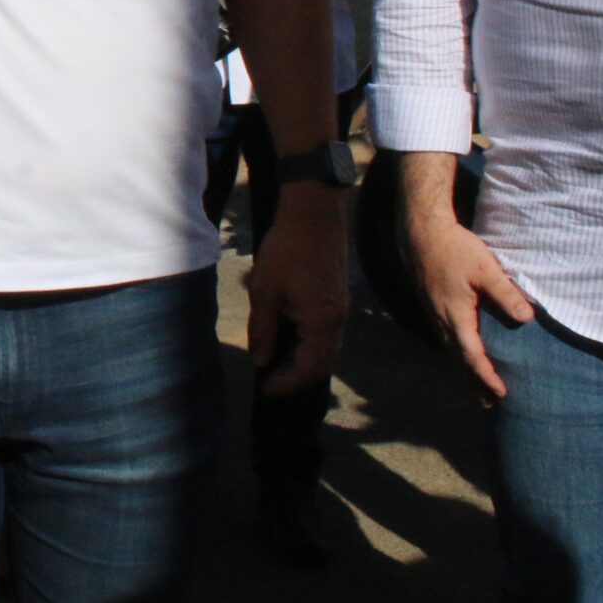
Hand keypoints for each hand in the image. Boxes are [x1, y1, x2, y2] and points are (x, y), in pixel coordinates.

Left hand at [248, 184, 348, 395]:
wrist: (314, 213)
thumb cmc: (287, 248)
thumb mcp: (265, 290)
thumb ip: (263, 329)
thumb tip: (261, 361)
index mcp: (322, 320)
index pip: (309, 369)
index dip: (287, 383)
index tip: (265, 389)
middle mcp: (338, 320)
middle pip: (323, 365)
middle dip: (297, 378)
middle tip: (270, 381)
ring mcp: (341, 309)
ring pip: (328, 349)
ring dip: (304, 361)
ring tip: (277, 363)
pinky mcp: (338, 298)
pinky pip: (328, 333)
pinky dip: (311, 344)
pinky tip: (289, 339)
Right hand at [405, 208, 531, 396]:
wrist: (420, 234)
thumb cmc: (454, 249)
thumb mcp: (485, 268)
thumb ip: (505, 293)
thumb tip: (527, 319)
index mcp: (456, 316)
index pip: (472, 356)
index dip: (487, 376)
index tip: (501, 394)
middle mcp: (442, 321)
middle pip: (458, 361)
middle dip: (473, 383)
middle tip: (489, 405)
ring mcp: (434, 315)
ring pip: (450, 352)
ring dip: (464, 372)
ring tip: (476, 390)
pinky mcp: (433, 307)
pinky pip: (445, 340)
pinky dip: (456, 355)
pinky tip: (461, 355)